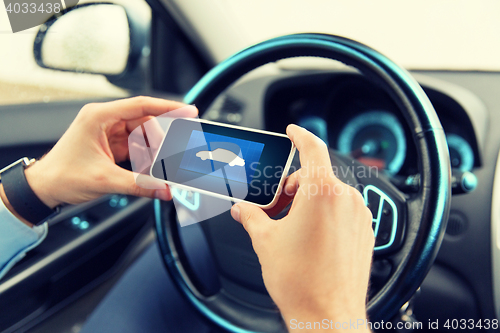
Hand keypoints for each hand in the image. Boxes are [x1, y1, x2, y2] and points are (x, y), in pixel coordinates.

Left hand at [22, 96, 195, 209]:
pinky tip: (147, 170)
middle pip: (145, 123)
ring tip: (155, 170)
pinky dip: (144, 158)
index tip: (188, 110)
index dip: (169, 107)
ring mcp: (107, 132)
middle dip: (159, 142)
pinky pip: (135, 147)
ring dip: (151, 152)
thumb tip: (164, 189)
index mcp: (99, 117)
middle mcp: (104, 120)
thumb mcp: (104, 180)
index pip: (141, 105)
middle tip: (170, 159)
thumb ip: (139, 185)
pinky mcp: (110, 144)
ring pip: (142, 136)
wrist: (43, 188)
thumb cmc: (62, 176)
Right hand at [231, 124, 374, 329]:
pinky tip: (310, 237)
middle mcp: (345, 200)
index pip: (312, 149)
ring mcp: (359, 216)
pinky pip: (342, 210)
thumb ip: (252, 217)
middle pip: (316, 176)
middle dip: (293, 187)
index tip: (294, 131)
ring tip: (291, 228)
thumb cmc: (302, 282)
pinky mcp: (365, 232)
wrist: (327, 316)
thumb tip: (243, 210)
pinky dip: (325, 214)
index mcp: (322, 193)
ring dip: (308, 202)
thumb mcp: (266, 241)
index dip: (300, 136)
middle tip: (275, 208)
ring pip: (329, 194)